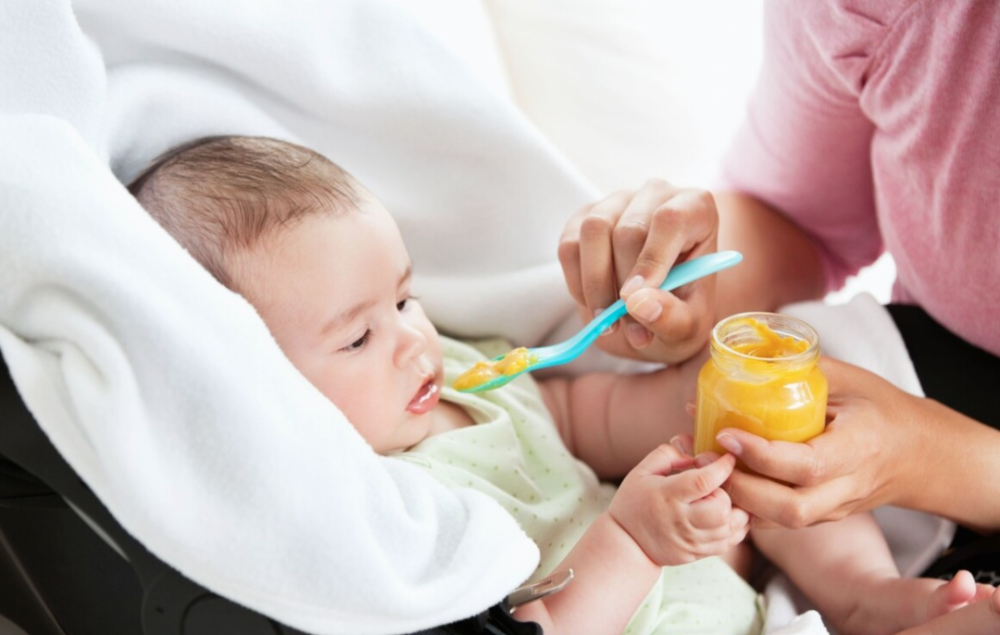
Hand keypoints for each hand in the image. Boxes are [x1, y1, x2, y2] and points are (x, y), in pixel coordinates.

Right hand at [558, 179, 719, 363]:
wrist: (655, 308)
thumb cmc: (681, 309)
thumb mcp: (688, 325)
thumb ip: (672, 317)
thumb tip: (639, 304)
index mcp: (696, 208)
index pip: (670, 220)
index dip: (651, 259)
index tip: (635, 299)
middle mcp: (656, 195)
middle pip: (628, 230)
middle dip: (622, 286)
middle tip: (626, 328)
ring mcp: (617, 202)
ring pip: (593, 230)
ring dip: (595, 284)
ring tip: (608, 321)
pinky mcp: (584, 217)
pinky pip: (569, 246)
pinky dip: (577, 283)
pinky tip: (595, 305)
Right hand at [609, 444, 749, 565]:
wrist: (626, 543)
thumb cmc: (634, 502)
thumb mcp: (642, 471)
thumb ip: (667, 455)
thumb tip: (694, 454)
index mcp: (668, 495)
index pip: (703, 481)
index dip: (722, 467)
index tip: (728, 458)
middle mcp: (682, 520)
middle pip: (722, 507)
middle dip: (727, 492)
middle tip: (718, 486)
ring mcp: (691, 540)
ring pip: (730, 527)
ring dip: (735, 511)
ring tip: (727, 500)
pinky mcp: (697, 553)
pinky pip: (728, 543)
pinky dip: (736, 529)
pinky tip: (729, 517)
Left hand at [717, 357, 926, 528]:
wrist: (919, 454)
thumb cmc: (880, 408)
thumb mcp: (848, 379)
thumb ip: (799, 371)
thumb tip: (742, 360)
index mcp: (860, 447)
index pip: (808, 465)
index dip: (762, 455)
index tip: (726, 433)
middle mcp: (849, 487)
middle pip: (790, 509)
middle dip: (740, 488)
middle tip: (704, 457)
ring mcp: (836, 508)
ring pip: (780, 522)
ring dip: (737, 499)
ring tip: (704, 467)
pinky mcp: (823, 517)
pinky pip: (779, 521)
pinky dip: (747, 505)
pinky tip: (721, 479)